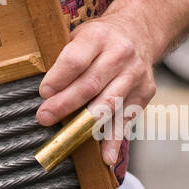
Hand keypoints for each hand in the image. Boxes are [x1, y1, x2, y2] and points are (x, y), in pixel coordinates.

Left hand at [35, 14, 155, 167]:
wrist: (139, 32)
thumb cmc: (100, 39)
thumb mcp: (79, 35)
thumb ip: (64, 58)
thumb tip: (46, 91)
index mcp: (98, 36)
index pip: (75, 60)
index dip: (58, 78)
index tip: (44, 93)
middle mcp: (120, 54)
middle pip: (90, 84)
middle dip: (65, 104)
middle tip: (45, 117)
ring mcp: (134, 75)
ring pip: (108, 104)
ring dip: (85, 124)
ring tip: (67, 137)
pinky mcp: (144, 93)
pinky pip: (126, 119)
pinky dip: (115, 140)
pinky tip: (106, 156)